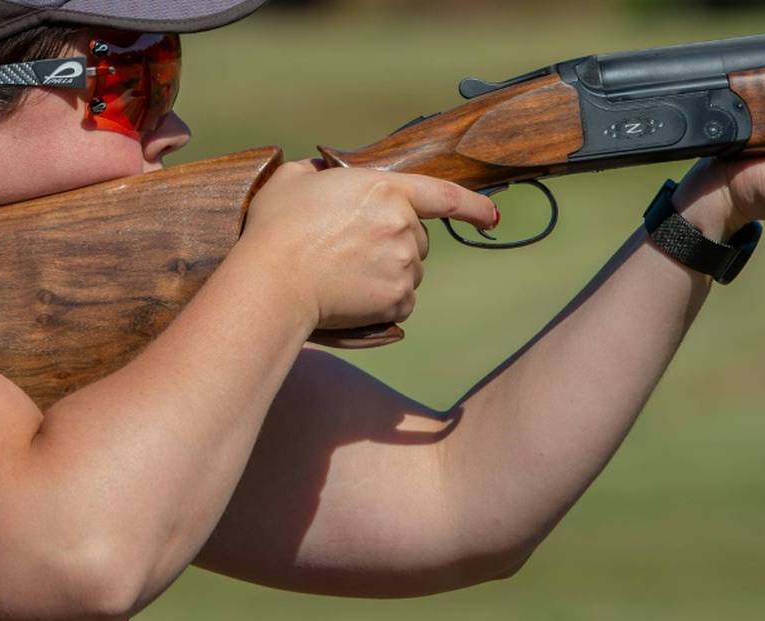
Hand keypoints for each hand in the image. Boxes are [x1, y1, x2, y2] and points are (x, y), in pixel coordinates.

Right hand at [240, 160, 497, 330]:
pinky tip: (354, 299)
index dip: (474, 206)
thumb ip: (315, 172)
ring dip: (388, 276)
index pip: (445, 195)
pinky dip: (384, 304)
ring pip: (410, 273)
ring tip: (345, 277)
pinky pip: (402, 303)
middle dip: (395, 246)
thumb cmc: (276, 229)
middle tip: (352, 254)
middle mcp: (404, 225)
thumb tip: (318, 176)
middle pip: (418, 240)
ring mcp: (404, 264)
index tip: (492, 218)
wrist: (273, 280)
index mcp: (386, 189)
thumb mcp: (291, 180)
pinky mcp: (397, 299)